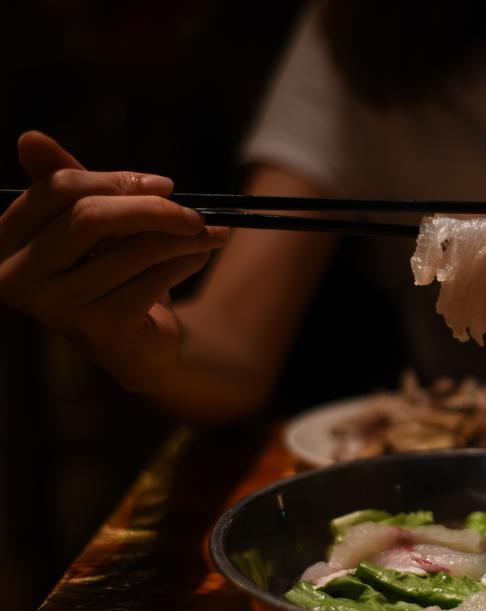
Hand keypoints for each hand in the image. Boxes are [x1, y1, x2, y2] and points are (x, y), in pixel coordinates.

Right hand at [0, 132, 228, 390]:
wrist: (139, 345)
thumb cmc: (110, 273)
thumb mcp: (90, 225)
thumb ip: (68, 186)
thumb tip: (30, 138)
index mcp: (4, 242)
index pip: (56, 190)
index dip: (115, 180)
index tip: (165, 185)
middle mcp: (15, 278)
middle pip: (90, 217)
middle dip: (154, 209)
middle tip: (196, 212)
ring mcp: (55, 309)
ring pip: (132, 250)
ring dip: (184, 237)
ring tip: (213, 232)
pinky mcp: (98, 331)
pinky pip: (153, 280)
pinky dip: (187, 263)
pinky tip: (200, 258)